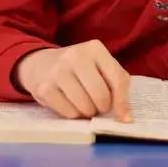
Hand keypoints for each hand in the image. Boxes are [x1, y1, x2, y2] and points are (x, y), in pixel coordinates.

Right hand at [14, 40, 131, 121]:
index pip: (117, 79)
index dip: (122, 102)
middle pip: (100, 95)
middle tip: (99, 106)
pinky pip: (68, 113)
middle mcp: (75, 56)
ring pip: (84, 107)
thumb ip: (118, 85)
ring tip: (84, 104)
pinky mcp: (44, 88)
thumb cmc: (80, 68)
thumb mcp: (101, 66)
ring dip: (88, 112)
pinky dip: (73, 114)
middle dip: (103, 107)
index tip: (124, 117)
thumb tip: (125, 118)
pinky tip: (70, 104)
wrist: (42, 63)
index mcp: (95, 48)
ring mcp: (58, 71)